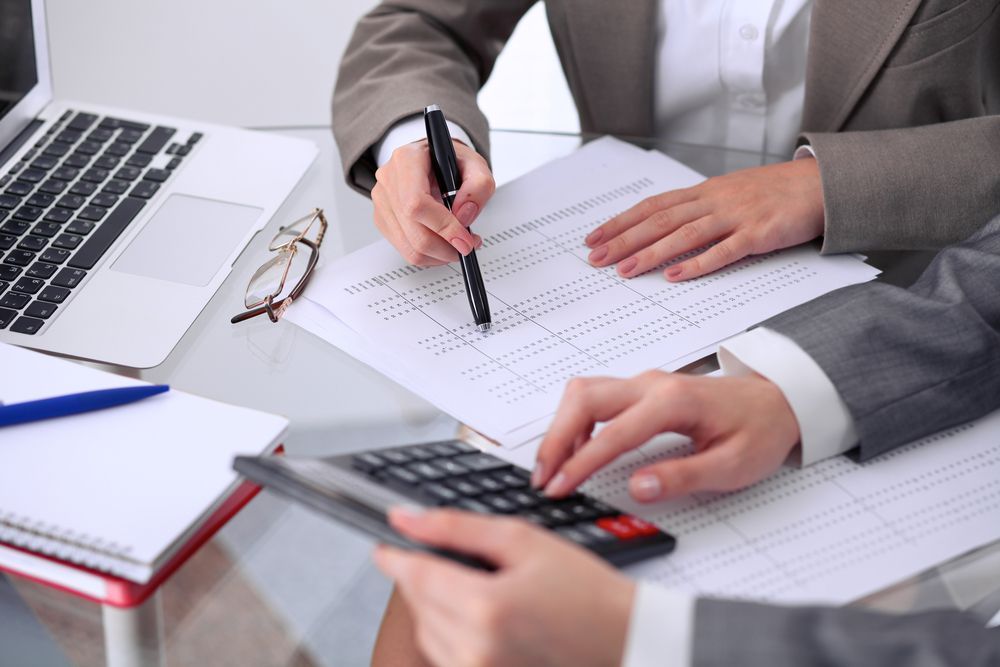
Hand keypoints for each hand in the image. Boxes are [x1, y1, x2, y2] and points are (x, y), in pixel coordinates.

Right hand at [373, 139, 495, 265]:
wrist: (431, 161)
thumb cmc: (449, 162)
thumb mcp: (475, 164)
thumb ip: (478, 186)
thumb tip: (464, 216)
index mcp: (407, 160)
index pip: (417, 203)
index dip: (443, 227)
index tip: (465, 239)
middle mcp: (389, 180)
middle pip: (414, 231)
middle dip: (446, 247)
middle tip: (467, 245)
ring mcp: (382, 202)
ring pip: (410, 247)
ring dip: (440, 254)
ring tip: (458, 244)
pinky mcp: (383, 220)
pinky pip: (406, 250)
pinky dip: (430, 255)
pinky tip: (443, 243)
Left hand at [374, 508, 633, 666]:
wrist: (623, 639)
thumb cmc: (585, 591)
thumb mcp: (524, 541)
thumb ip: (457, 528)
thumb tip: (407, 518)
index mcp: (486, 609)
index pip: (413, 576)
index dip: (394, 555)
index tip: (385, 543)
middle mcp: (476, 650)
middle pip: (416, 604)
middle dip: (420, 575)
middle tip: (446, 556)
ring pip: (426, 631)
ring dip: (433, 605)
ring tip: (472, 585)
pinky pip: (444, 656)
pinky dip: (448, 631)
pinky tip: (478, 614)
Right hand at [533, 372, 799, 501]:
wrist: (779, 402)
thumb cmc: (759, 431)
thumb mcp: (731, 466)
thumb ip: (682, 476)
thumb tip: (637, 487)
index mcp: (673, 402)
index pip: (613, 433)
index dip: (581, 462)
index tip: (559, 486)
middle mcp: (652, 384)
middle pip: (584, 398)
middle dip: (556, 437)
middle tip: (543, 476)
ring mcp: (644, 383)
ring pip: (584, 393)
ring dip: (562, 427)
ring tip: (556, 467)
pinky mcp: (641, 389)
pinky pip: (595, 397)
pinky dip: (576, 421)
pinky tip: (578, 450)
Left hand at [585, 158, 824, 280]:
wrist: (819, 185)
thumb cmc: (773, 193)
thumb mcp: (729, 194)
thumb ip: (698, 209)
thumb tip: (662, 225)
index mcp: (704, 192)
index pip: (652, 207)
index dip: (621, 222)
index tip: (593, 238)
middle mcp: (714, 201)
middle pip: (660, 220)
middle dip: (624, 240)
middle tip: (596, 259)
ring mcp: (736, 216)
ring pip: (685, 235)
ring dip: (651, 254)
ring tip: (626, 271)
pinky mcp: (759, 234)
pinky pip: (724, 252)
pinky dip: (697, 264)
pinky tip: (675, 276)